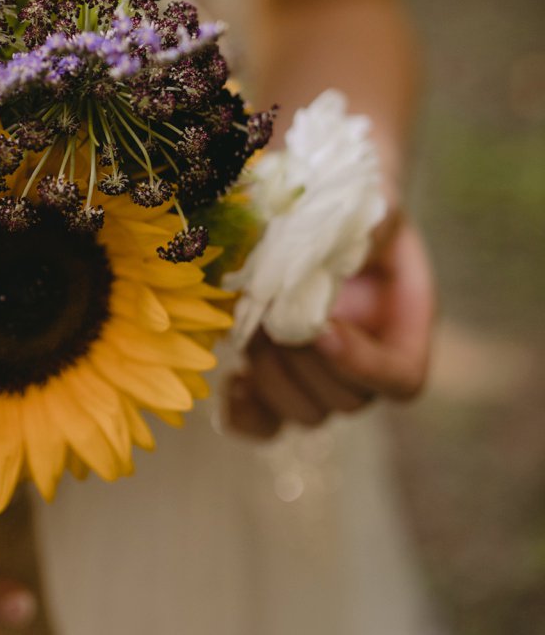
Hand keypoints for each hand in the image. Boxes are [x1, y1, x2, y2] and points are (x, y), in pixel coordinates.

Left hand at [226, 212, 434, 437]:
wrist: (312, 215)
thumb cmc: (349, 208)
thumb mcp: (367, 208)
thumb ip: (365, 231)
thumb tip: (337, 247)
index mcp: (404, 331)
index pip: (402, 382)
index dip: (364, 367)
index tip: (323, 328)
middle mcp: (365, 367)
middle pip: (347, 403)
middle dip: (304, 363)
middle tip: (272, 318)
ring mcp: (319, 380)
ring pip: (304, 416)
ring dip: (272, 379)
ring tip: (252, 330)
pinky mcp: (274, 382)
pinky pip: (262, 425)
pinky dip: (243, 414)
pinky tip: (230, 381)